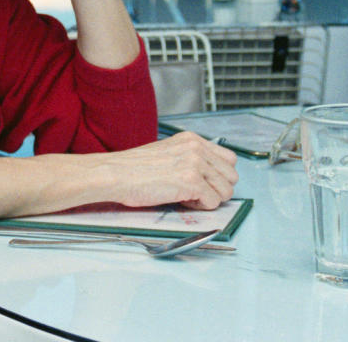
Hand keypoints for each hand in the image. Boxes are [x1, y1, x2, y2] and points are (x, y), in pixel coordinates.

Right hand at [94, 132, 238, 209]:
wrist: (116, 174)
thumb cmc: (134, 168)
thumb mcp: (168, 152)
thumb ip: (190, 157)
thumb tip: (209, 175)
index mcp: (191, 139)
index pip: (229, 158)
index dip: (219, 175)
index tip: (205, 182)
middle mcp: (196, 148)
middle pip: (231, 176)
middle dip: (217, 189)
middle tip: (195, 192)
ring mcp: (195, 164)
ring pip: (226, 191)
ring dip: (209, 199)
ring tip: (187, 196)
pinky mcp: (192, 182)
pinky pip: (213, 202)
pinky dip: (200, 207)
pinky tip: (181, 200)